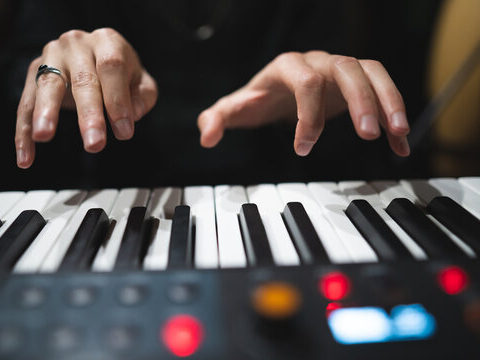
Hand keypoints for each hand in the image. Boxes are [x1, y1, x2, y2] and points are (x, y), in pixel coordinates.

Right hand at [15, 28, 157, 167]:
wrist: (92, 55)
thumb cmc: (119, 73)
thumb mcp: (140, 81)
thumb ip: (142, 97)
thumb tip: (132, 115)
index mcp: (107, 41)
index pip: (112, 67)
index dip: (118, 100)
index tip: (124, 132)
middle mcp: (76, 44)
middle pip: (82, 79)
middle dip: (88, 114)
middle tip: (94, 144)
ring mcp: (50, 56)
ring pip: (48, 85)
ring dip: (46, 113)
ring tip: (44, 136)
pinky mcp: (33, 72)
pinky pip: (25, 104)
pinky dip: (23, 132)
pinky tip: (26, 157)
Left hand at [198, 51, 409, 156]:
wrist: (278, 90)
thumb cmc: (257, 98)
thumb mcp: (235, 108)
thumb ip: (218, 118)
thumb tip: (206, 136)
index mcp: (287, 67)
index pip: (304, 81)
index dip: (307, 114)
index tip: (302, 148)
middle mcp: (318, 62)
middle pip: (347, 69)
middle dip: (360, 100)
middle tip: (366, 135)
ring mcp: (339, 70)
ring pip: (372, 73)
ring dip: (388, 100)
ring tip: (399, 133)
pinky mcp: (356, 84)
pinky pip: (383, 90)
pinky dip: (394, 116)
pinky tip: (400, 145)